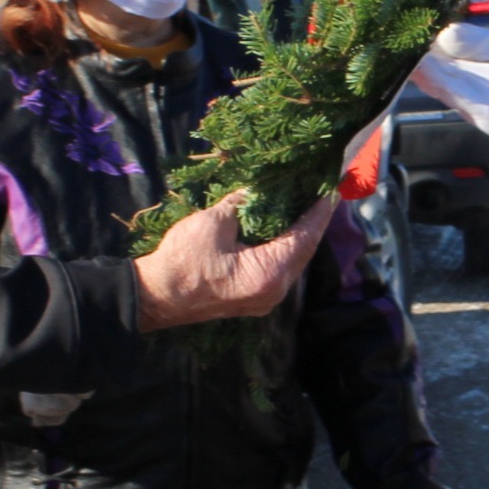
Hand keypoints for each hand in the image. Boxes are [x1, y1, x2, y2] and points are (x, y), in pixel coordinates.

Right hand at [133, 194, 334, 331]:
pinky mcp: (253, 298)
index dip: (319, 211)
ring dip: (298, 235)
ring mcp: (265, 298)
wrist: (155, 296)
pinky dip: (283, 248)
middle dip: (313, 222)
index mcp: (270, 274)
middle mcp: (275, 291)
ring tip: (305, 206)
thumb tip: (257, 189)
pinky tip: (283, 229)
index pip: (305, 237)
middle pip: (303, 251)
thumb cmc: (183, 260)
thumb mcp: (215, 222)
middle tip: (321, 193)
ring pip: (292, 261)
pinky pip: (278, 269)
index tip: (332, 189)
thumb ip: (243, 204)